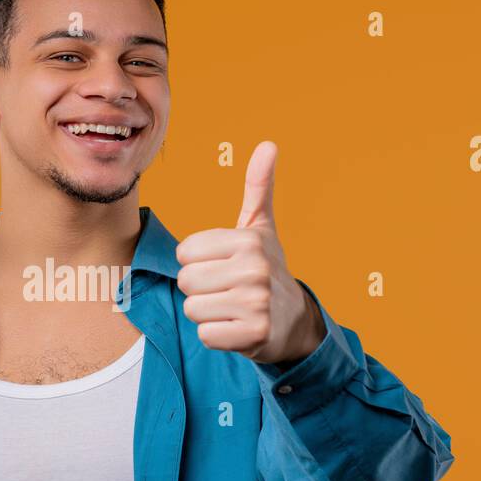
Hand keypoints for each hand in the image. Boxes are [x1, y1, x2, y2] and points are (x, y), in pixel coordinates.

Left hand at [175, 141, 325, 364]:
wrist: (295, 322)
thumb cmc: (267, 270)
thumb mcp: (261, 229)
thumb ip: (258, 188)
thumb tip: (268, 144)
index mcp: (249, 240)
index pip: (184, 253)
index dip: (198, 263)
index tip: (223, 267)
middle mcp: (255, 269)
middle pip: (185, 281)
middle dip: (201, 290)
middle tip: (227, 291)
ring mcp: (257, 303)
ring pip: (193, 309)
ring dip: (208, 314)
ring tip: (232, 309)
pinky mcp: (255, 335)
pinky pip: (206, 336)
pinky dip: (217, 336)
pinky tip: (237, 328)